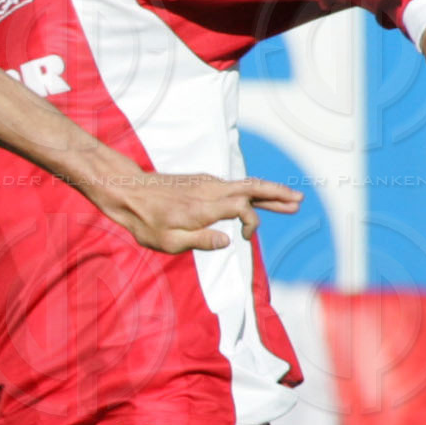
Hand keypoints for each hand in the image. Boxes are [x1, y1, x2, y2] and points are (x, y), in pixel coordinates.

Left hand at [103, 173, 302, 252]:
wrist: (126, 191)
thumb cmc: (145, 221)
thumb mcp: (168, 242)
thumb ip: (200, 241)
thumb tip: (229, 241)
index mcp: (203, 208)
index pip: (241, 208)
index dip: (251, 223)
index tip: (245, 239)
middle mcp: (208, 191)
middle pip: (251, 188)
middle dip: (276, 194)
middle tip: (299, 200)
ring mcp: (206, 184)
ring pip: (244, 185)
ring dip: (269, 192)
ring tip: (292, 200)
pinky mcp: (202, 182)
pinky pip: (233, 185)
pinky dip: (251, 191)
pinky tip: (260, 199)